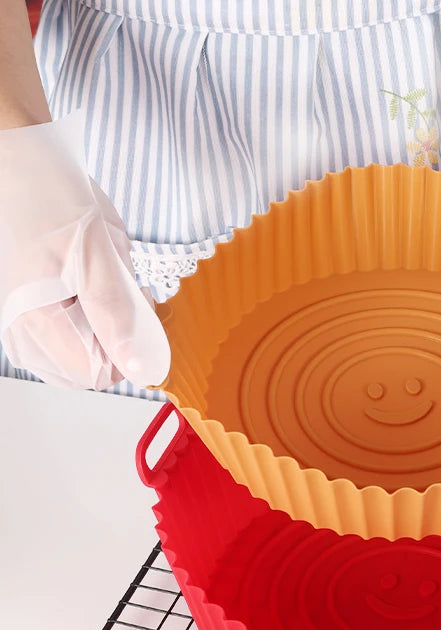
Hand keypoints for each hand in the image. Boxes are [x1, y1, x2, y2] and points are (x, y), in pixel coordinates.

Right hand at [0, 109, 169, 388]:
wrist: (28, 168)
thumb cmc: (57, 201)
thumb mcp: (101, 256)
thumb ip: (117, 315)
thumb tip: (137, 366)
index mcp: (37, 317)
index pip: (94, 374)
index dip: (128, 355)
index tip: (142, 322)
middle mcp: (22, 327)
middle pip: (86, 372)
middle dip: (117, 345)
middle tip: (127, 302)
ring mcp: (22, 322)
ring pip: (77, 361)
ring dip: (104, 338)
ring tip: (109, 295)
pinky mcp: (28, 314)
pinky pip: (67, 343)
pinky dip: (91, 328)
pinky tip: (98, 297)